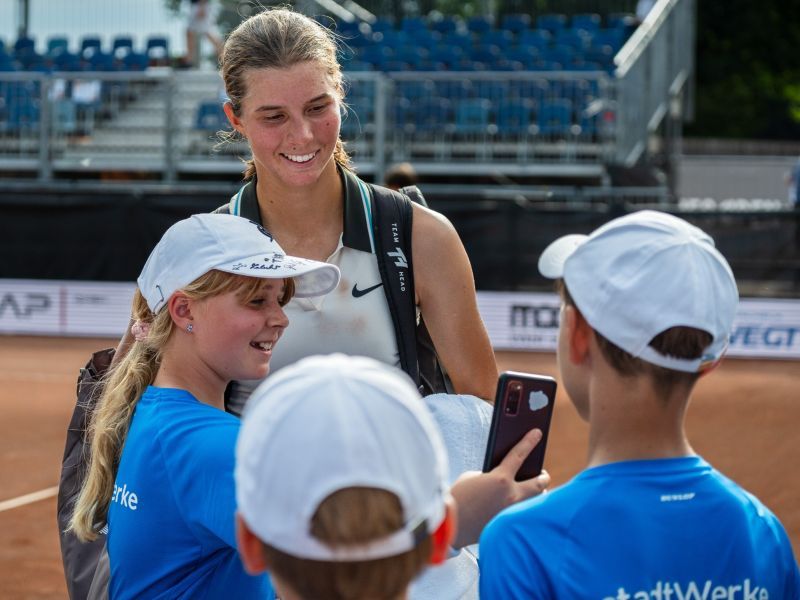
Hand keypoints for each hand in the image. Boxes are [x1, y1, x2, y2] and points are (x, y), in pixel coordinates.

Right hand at [449, 428, 550, 547]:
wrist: (451, 525)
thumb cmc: (458, 497)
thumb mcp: (474, 478)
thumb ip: (492, 476)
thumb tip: (504, 480)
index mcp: (501, 479)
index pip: (519, 455)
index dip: (529, 441)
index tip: (537, 432)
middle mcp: (511, 496)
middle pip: (539, 484)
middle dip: (542, 477)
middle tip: (542, 474)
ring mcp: (512, 512)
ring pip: (534, 502)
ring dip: (535, 495)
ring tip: (533, 490)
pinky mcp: (508, 524)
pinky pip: (522, 513)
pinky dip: (522, 508)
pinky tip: (520, 507)